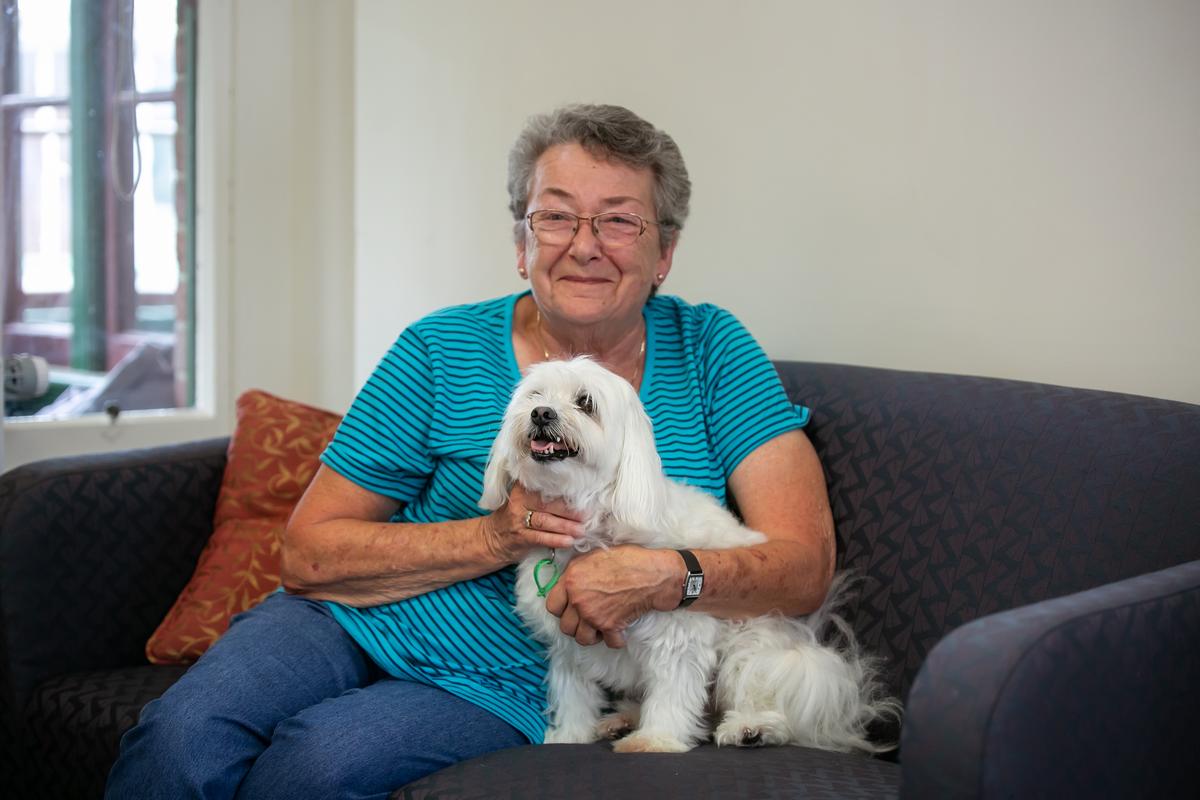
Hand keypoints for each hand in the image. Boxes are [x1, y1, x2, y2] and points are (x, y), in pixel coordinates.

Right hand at [481, 484, 584, 563]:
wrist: (492, 539)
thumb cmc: (517, 518)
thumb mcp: (526, 500)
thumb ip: (545, 496)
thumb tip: (577, 496)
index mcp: (523, 488)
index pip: (546, 486)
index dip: (565, 490)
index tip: (584, 492)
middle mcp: (519, 501)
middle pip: (548, 504)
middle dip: (569, 510)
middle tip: (587, 515)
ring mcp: (518, 519)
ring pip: (545, 521)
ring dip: (566, 526)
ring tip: (581, 530)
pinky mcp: (519, 537)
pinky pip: (540, 537)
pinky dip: (556, 539)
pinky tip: (568, 541)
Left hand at [545, 546, 683, 648]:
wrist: (652, 573)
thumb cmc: (627, 559)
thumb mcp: (594, 555)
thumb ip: (576, 570)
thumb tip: (569, 579)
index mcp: (571, 581)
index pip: (552, 606)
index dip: (561, 609)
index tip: (570, 609)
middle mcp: (578, 600)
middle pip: (566, 627)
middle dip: (576, 625)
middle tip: (587, 620)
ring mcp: (593, 616)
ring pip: (583, 639)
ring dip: (592, 636)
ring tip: (600, 628)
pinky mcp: (611, 626)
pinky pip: (609, 643)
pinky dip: (615, 640)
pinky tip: (619, 632)